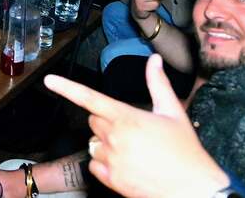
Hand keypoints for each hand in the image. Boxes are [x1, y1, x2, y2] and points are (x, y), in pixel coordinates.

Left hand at [44, 55, 228, 197]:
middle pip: (94, 121)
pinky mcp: (110, 180)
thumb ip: (158, 83)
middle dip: (107, 121)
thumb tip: (153, 59)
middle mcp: (114, 138)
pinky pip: (94, 164)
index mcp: (127, 118)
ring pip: (93, 143)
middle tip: (133, 130)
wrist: (194, 190)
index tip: (49, 80)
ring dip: (106, 144)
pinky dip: (105, 163)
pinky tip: (127, 165)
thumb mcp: (173, 112)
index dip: (67, 88)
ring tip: (133, 150)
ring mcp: (111, 160)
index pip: (90, 98)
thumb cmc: (185, 150)